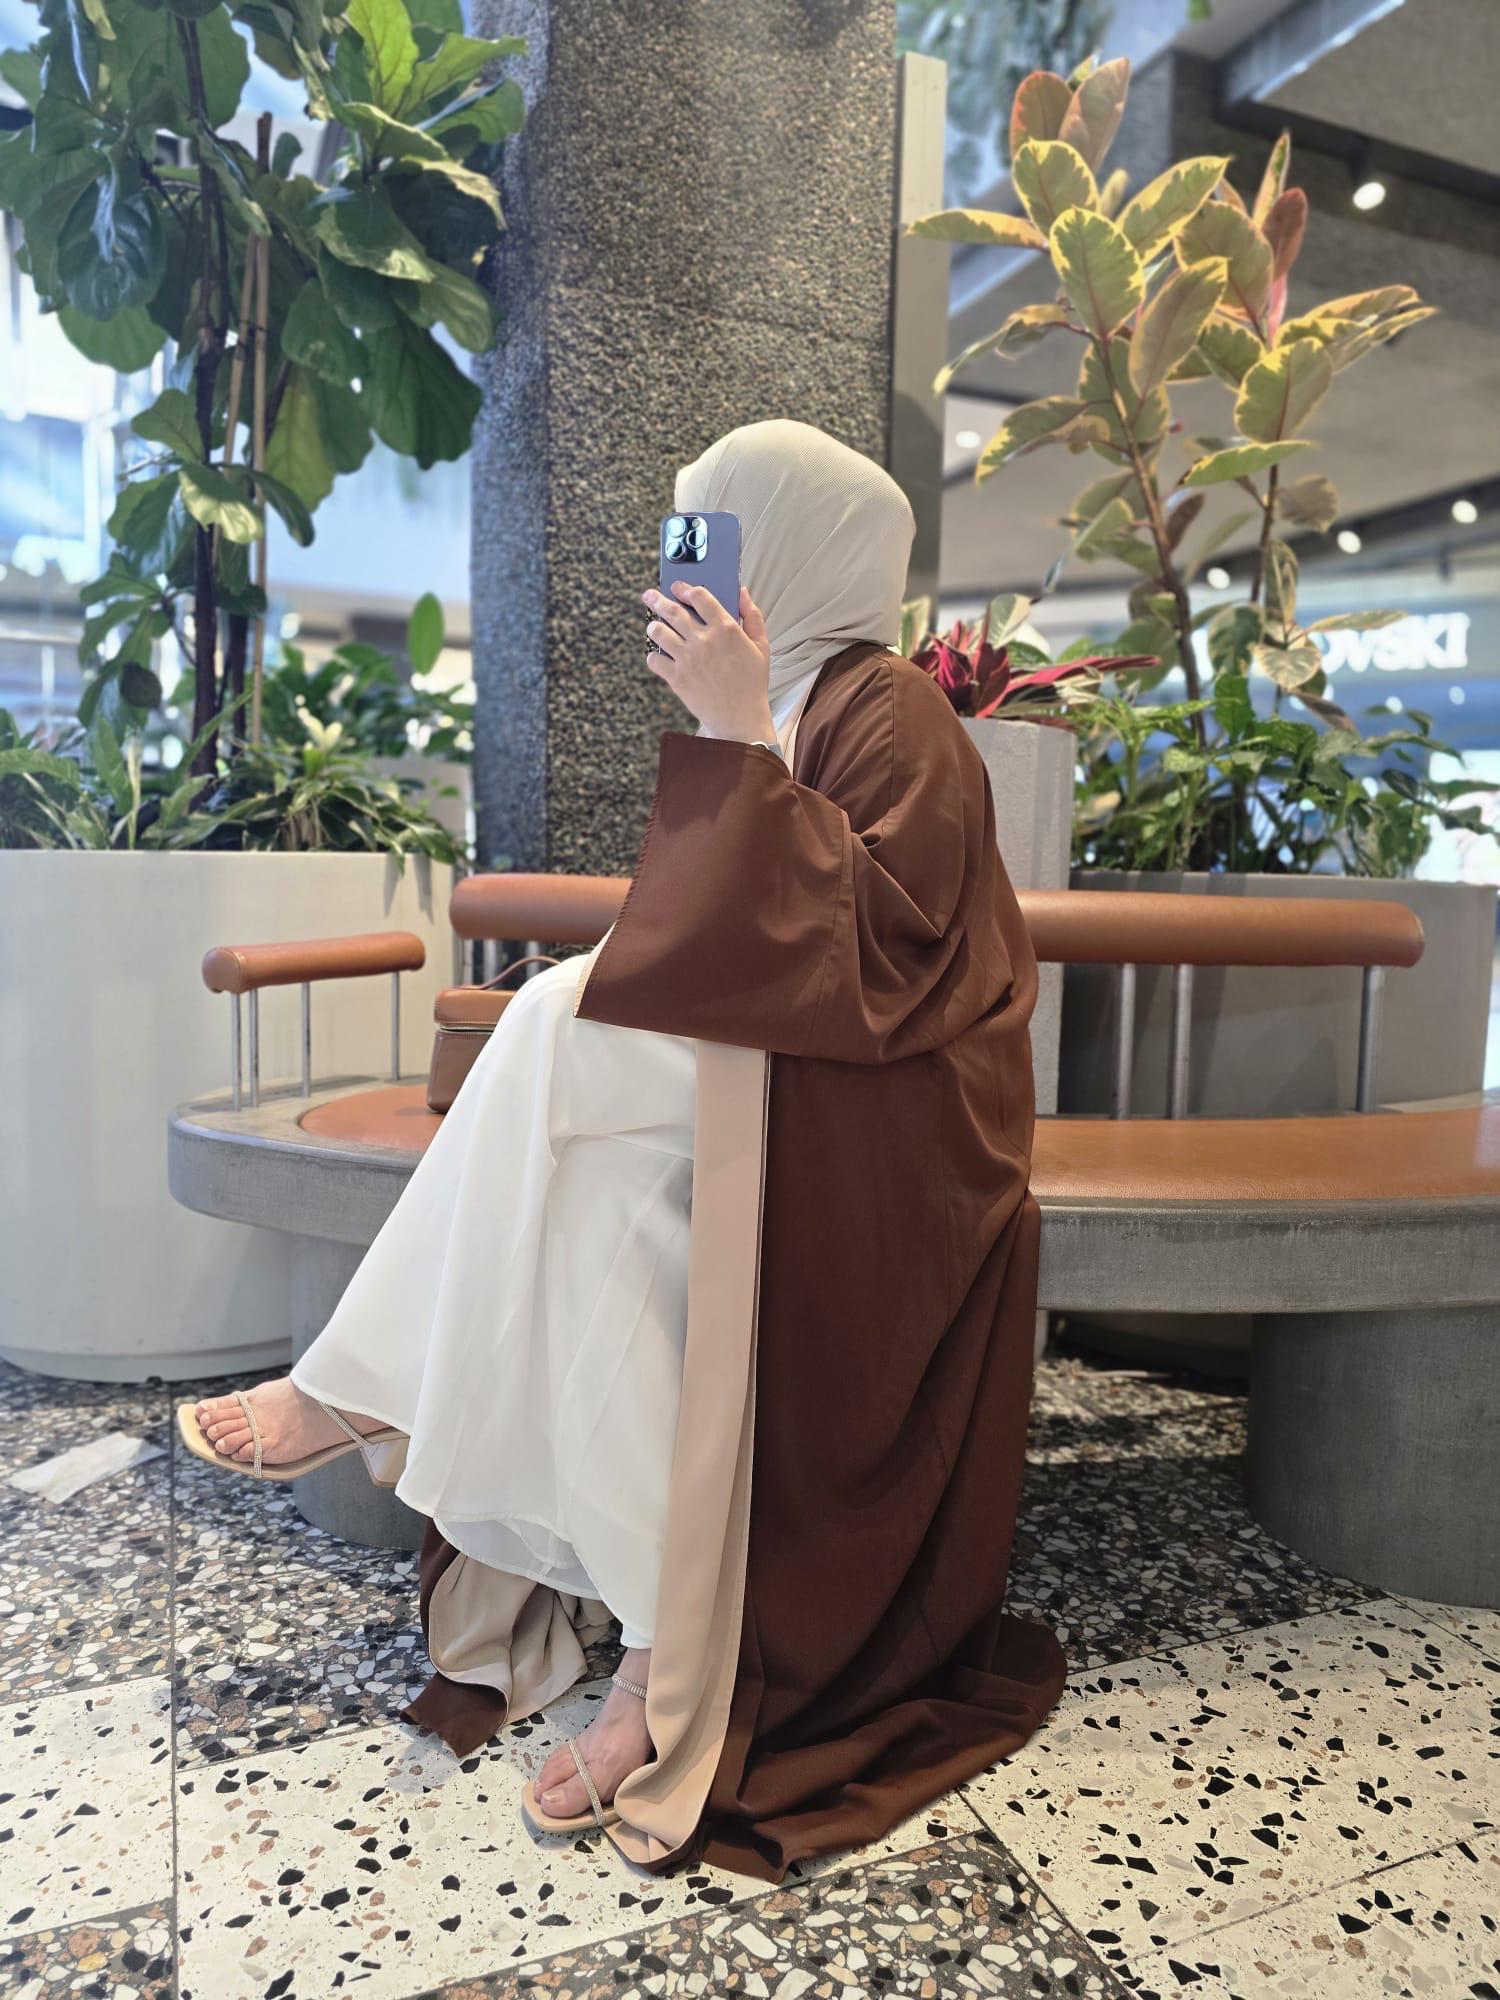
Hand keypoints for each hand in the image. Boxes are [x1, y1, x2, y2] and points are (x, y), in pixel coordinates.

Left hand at [642, 583, 775, 743]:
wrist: (741, 720)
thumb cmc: (752, 683)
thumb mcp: (761, 646)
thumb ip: (752, 615)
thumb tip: (742, 592)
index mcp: (726, 629)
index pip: (700, 596)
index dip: (686, 588)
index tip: (679, 587)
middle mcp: (704, 640)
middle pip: (672, 610)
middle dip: (657, 599)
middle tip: (650, 595)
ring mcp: (688, 659)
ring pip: (658, 632)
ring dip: (653, 625)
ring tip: (653, 625)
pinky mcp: (677, 678)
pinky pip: (654, 660)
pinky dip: (654, 656)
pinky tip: (660, 656)